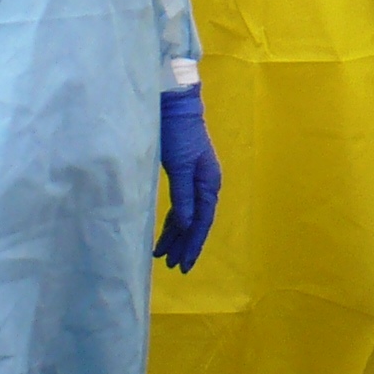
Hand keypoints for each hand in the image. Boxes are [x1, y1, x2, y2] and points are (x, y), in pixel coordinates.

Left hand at [156, 85, 220, 272]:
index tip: (183, 265)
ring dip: (177, 235)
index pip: (202, 221)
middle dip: (185, 245)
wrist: (176, 106)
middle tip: (173, 266)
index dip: (193, 244)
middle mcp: (206, 185)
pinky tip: (167, 232)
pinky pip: (181, 206)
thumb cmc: (179, 134)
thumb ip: (183, 196)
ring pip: (187, 215)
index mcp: (209, 184)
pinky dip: (173, 221)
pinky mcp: (185, 175)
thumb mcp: (180, 166)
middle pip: (197, 222)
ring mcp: (196, 180)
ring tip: (164, 255)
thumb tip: (185, 224)